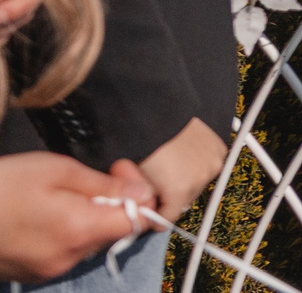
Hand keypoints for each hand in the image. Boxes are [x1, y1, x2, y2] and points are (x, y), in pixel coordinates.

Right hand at [0, 153, 157, 281]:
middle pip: (113, 232)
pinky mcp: (30, 275)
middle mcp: (67, 258)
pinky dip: (66, 233)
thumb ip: (104, 186)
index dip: (139, 196)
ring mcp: (47, 271)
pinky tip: (44, 214)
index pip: (137, 223)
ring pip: (89, 243)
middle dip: (112, 204)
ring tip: (61, 195)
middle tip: (94, 177)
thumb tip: (144, 193)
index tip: (120, 173)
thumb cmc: (3, 184)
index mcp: (78, 230)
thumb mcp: (56, 170)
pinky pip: (65, 253)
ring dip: (88, 219)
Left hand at [138, 119, 224, 217]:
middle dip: (173, 198)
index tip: (149, 209)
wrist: (159, 115)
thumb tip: (149, 209)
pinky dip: (199, 166)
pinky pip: (209, 166)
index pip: (167, 220)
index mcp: (179, 191)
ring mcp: (214, 163)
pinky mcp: (220, 149)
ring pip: (198, 184)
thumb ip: (146, 201)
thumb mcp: (137, 180)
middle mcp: (201, 180)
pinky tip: (186, 157)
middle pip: (185, 202)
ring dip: (188, 181)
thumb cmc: (145, 145)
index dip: (155, 216)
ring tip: (174, 167)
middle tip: (160, 185)